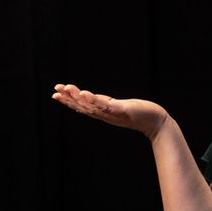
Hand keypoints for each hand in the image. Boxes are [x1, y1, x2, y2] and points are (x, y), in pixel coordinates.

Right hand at [51, 83, 167, 139]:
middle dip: (68, 99)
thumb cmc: (140, 114)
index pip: (82, 106)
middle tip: (55, 91)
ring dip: (77, 97)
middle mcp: (105, 114)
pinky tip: (84, 93)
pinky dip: (93, 100)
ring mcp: (112, 113)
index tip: (55, 94)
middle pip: (83, 106)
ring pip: (91, 105)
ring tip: (66, 88)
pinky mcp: (121, 110)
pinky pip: (104, 105)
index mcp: (103, 112)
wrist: (156, 121)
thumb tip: (99, 100)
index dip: (68, 101)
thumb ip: (108, 104)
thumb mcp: (120, 107)